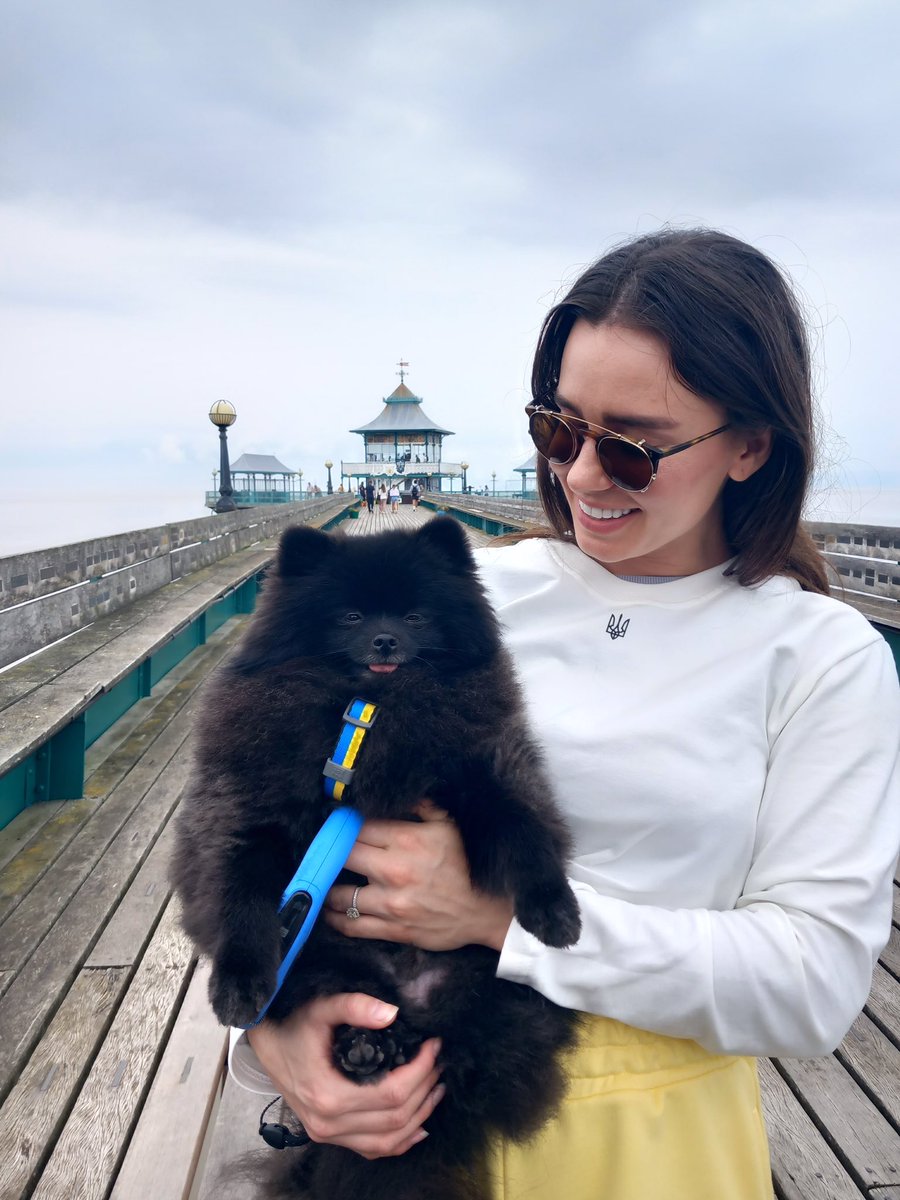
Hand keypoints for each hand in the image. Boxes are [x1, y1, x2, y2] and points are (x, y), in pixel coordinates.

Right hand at [247, 992, 444, 1158]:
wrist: (266, 1044)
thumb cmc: (293, 1025)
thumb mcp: (322, 1007)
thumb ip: (355, 1006)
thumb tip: (392, 1013)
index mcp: (327, 1094)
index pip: (390, 1093)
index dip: (419, 1071)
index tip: (433, 1047)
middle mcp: (328, 1123)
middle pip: (394, 1118)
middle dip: (424, 1089)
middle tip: (439, 1062)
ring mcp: (328, 1134)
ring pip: (387, 1141)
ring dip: (419, 1116)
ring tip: (436, 1087)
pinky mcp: (329, 1135)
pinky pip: (372, 1149)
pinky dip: (399, 1141)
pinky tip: (418, 1124)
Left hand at [324, 801, 513, 951]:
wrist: (491, 911)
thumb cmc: (470, 865)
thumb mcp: (450, 825)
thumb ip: (422, 806)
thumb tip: (399, 792)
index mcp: (407, 840)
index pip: (358, 827)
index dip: (343, 825)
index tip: (337, 826)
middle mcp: (394, 871)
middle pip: (343, 856)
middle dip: (332, 853)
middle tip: (326, 852)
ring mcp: (392, 903)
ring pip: (340, 895)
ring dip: (328, 889)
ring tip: (323, 883)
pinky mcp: (395, 930)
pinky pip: (353, 926)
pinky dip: (336, 919)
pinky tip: (330, 912)